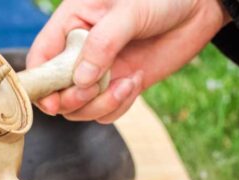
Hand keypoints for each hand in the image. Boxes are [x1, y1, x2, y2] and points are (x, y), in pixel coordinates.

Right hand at [26, 0, 229, 123]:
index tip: (53, 101)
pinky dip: (118, 106)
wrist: (198, 9)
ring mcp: (101, 71)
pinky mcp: (121, 85)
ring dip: (99, 105)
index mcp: (72, 22)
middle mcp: (81, 50)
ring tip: (125, 85)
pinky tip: (136, 82)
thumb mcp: (129, 12)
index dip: (40, 83)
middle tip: (93, 90)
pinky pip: (106, 110)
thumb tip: (80, 81)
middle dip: (72, 99)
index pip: (41, 57)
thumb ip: (103, 43)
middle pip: (57, 91)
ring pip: (81, 107)